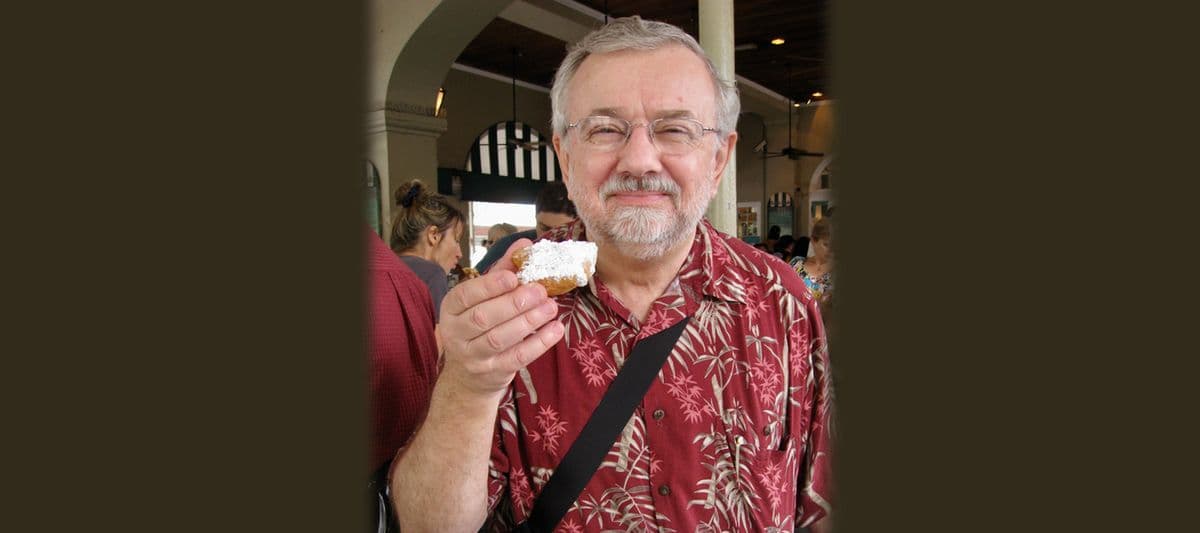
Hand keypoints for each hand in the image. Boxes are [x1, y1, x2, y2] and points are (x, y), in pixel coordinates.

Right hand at [437, 239, 563, 395]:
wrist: (468, 375)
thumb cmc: (477, 325)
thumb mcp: (482, 298)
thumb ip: (502, 270)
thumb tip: (524, 244)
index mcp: (451, 308)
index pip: (465, 295)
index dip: (489, 286)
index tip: (514, 276)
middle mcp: (456, 333)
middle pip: (483, 318)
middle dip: (514, 303)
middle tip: (540, 290)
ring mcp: (473, 356)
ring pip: (500, 338)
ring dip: (529, 321)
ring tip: (551, 307)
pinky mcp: (493, 372)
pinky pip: (517, 358)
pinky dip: (538, 343)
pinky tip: (555, 329)